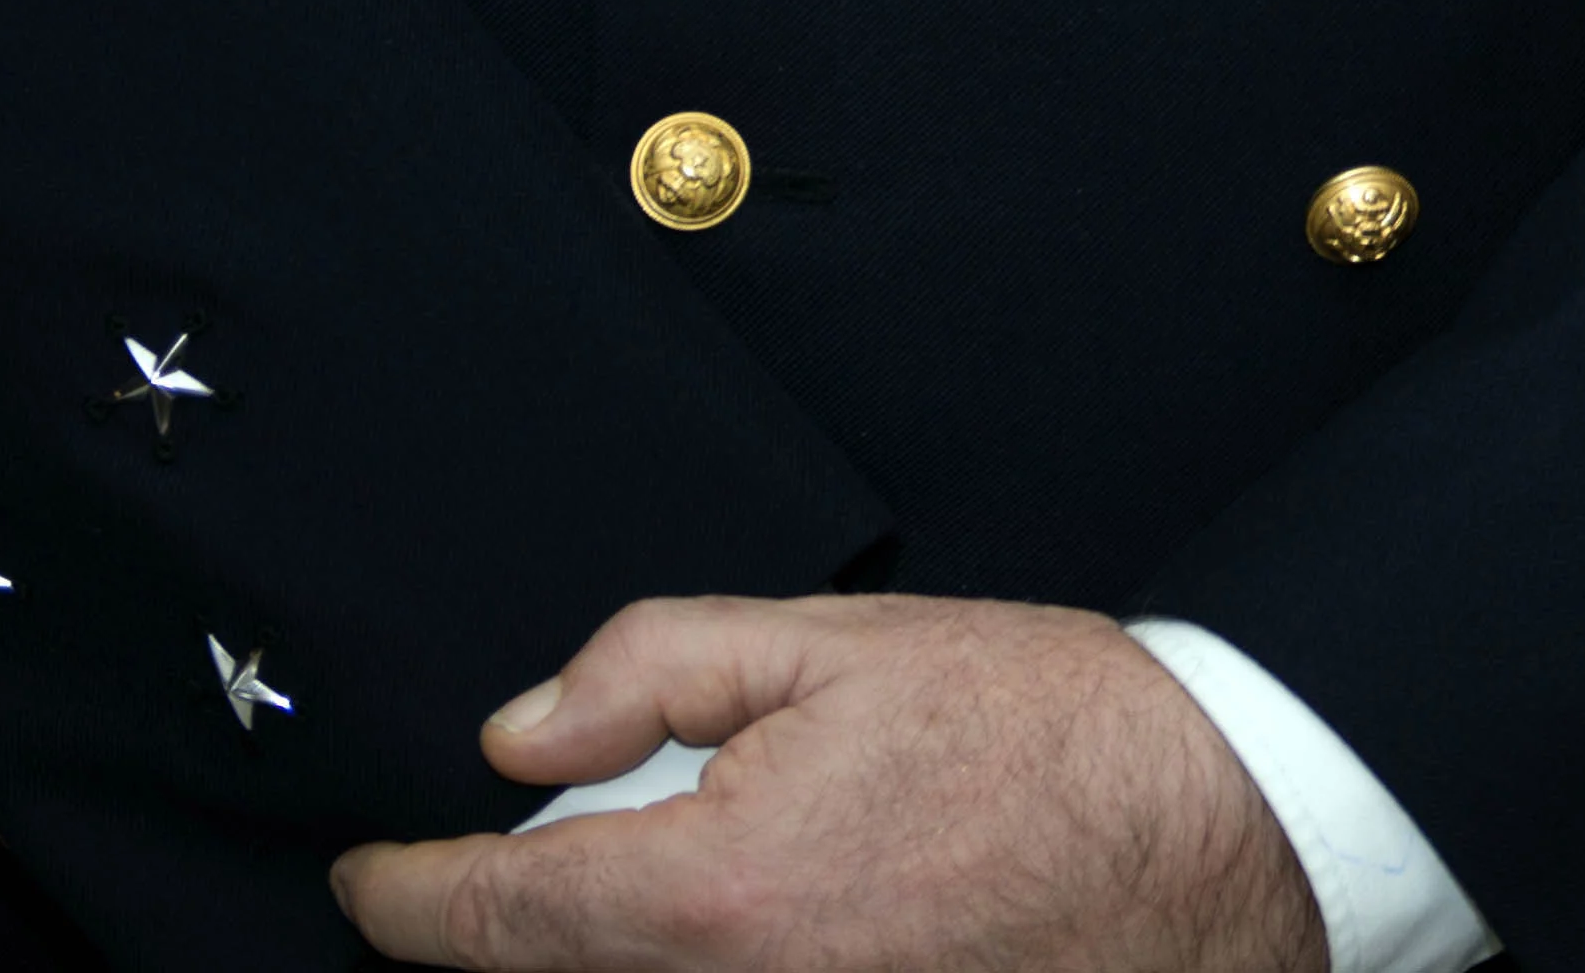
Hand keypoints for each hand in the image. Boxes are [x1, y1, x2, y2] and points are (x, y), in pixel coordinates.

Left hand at [333, 593, 1325, 971]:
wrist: (1216, 835)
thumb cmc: (1048, 732)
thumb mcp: (834, 642)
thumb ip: (649, 668)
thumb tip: (518, 735)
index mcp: (706, 894)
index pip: (486, 923)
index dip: (401, 897)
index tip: (369, 878)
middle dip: (516, 928)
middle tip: (521, 865)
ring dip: (610, 958)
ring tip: (653, 890)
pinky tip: (744, 929)